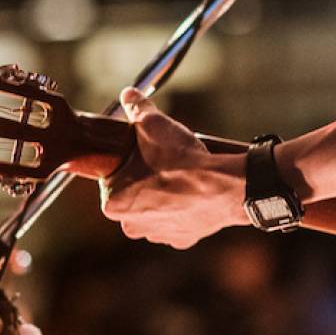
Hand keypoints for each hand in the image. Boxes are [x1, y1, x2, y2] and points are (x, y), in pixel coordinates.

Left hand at [99, 87, 248, 248]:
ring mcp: (157, 234)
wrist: (223, 186)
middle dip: (145, 179)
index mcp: (113, 203)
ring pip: (155, 209)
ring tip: (179, 175)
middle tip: (162, 162)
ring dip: (164, 195)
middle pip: (133, 195)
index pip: (113, 178)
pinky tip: (192, 193)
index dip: (128, 162)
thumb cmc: (181, 161)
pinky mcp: (182, 239)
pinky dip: (184, 208)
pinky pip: (177, 220)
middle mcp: (131, 225)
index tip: (143, 153)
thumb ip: (136, 107)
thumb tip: (129, 94)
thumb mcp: (153, 124)